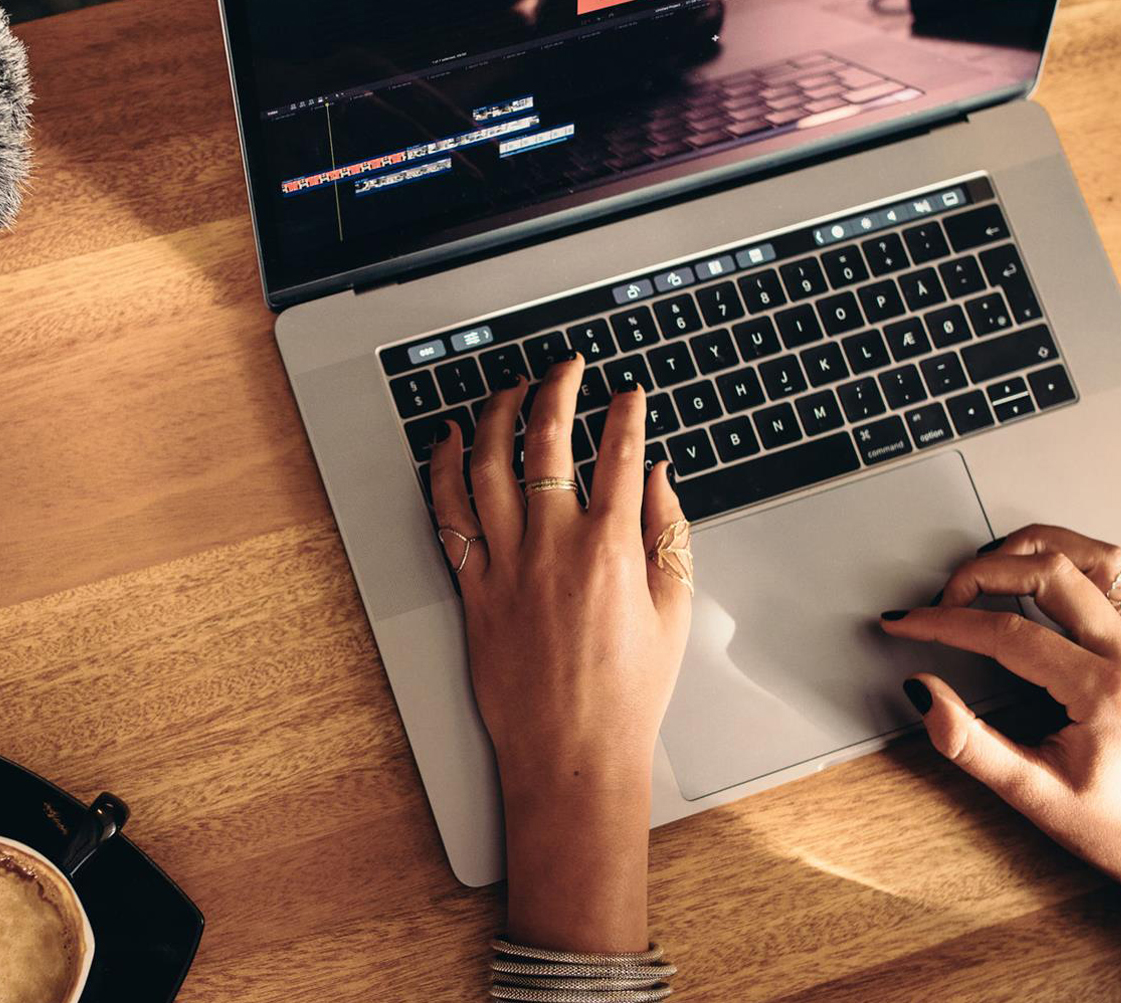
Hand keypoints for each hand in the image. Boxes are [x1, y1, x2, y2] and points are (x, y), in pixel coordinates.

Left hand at [429, 356, 690, 949]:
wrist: (572, 752)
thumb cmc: (627, 692)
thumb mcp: (675, 610)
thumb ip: (668, 532)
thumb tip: (658, 476)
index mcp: (611, 550)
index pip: (618, 455)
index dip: (624, 413)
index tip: (628, 392)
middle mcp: (553, 548)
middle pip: (547, 443)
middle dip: (557, 390)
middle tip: (566, 367)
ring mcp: (507, 566)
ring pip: (489, 466)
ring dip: (497, 415)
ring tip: (509, 390)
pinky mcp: (473, 588)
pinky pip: (449, 515)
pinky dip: (445, 470)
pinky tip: (451, 441)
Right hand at [880, 524, 1120, 959]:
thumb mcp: (1036, 798)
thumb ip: (971, 744)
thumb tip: (923, 694)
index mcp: (1105, 691)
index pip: (1007, 631)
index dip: (944, 622)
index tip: (904, 622)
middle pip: (1048, 569)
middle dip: (981, 572)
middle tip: (939, 600)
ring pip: (1086, 555)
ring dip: (1027, 551)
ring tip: (981, 575)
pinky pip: (1109, 574)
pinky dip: (1064, 559)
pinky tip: (1032, 576)